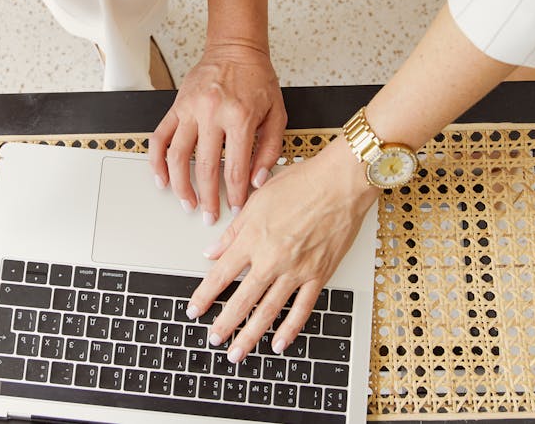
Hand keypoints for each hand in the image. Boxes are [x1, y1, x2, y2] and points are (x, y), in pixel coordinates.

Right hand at [148, 42, 284, 223]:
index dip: (235, 194)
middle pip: (205, 168)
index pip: (236, 168)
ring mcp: (190, 110)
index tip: (235, 208)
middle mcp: (212, 114)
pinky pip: (160, 137)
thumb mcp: (277, 114)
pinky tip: (161, 178)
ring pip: (177, 157)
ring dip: (180, 185)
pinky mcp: (176, 106)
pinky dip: (157, 160)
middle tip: (209, 214)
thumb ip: (269, 149)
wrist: (236, 49)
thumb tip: (257, 180)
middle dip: (207, 198)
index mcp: (240, 117)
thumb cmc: (258, 80)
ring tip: (186, 202)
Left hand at [185, 138, 377, 361]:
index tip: (194, 310)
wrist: (340, 183)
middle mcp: (271, 259)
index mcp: (252, 239)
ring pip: (268, 311)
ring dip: (250, 334)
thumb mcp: (257, 200)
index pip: (220, 275)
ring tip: (237, 352)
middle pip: (241, 300)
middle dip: (224, 324)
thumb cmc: (302, 183)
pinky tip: (279, 343)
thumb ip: (233, 231)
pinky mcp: (319, 275)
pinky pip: (302, 308)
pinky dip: (290, 329)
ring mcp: (296, 270)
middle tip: (213, 339)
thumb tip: (212, 251)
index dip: (204, 295)